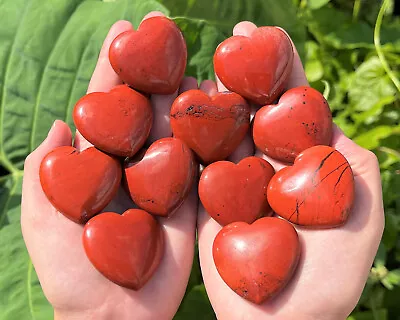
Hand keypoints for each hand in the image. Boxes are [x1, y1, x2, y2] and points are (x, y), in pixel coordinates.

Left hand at [21, 11, 197, 319]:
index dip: (114, 69)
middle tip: (165, 30)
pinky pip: (207, 163)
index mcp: (100, 164)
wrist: (116, 318)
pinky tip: (226, 104)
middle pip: (147, 108)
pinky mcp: (195, 201)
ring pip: (181, 129)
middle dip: (155, 69)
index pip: (107, 106)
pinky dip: (216, 134)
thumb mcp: (42, 220)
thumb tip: (59, 124)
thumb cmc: (71, 275)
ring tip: (199, 59)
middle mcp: (136, 165)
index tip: (123, 31)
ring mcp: (169, 181)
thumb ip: (45, 173)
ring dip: (188, 94)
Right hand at [198, 22, 384, 319]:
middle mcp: (267, 165)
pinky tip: (175, 104)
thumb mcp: (360, 213)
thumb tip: (324, 115)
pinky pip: (192, 161)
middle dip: (242, 71)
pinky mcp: (202, 199)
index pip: (292, 103)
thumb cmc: (327, 277)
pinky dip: (184, 133)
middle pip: (253, 108)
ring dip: (211, 95)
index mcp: (303, 162)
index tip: (263, 35)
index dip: (280, 68)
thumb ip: (349, 161)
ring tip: (198, 62)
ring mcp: (232, 180)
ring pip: (221, 129)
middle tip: (231, 38)